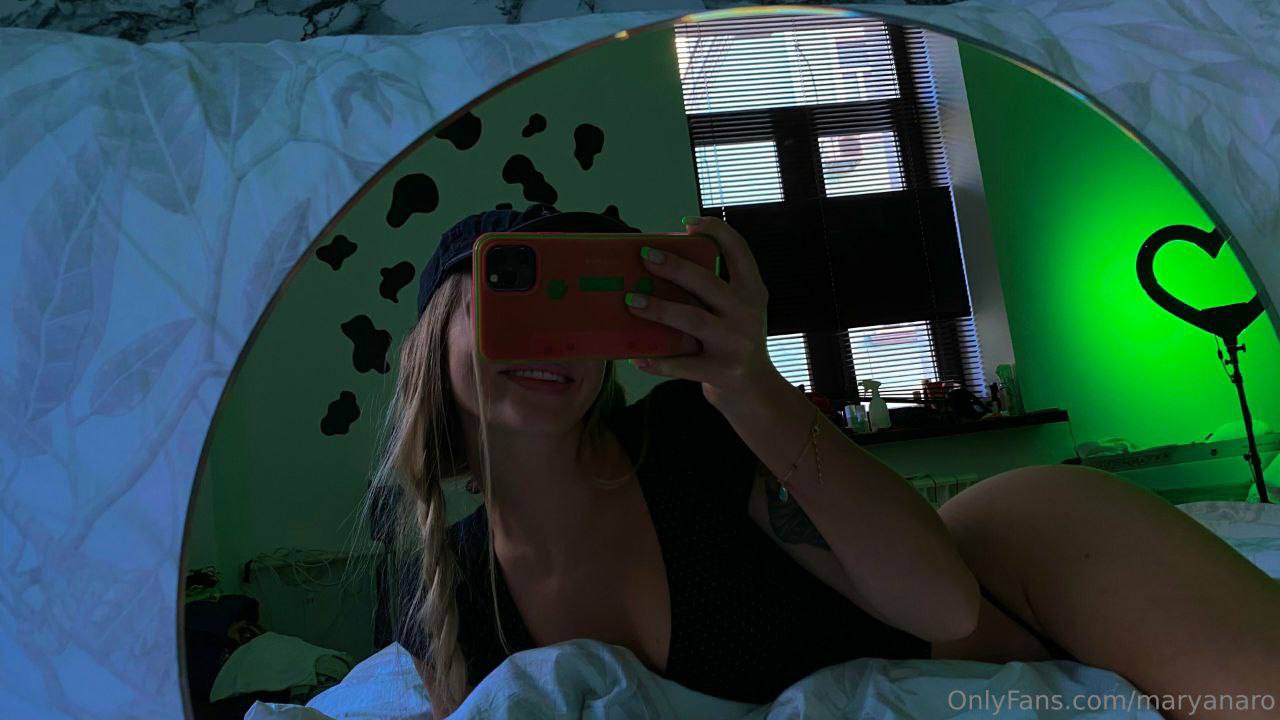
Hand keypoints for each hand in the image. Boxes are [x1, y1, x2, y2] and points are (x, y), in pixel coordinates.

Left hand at [624, 216, 782, 407]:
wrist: (756, 389)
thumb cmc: (734, 340)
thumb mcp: (736, 309)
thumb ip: (711, 289)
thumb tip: (659, 265)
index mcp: (752, 291)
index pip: (739, 250)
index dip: (715, 231)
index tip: (687, 223)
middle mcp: (747, 314)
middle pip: (707, 283)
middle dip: (674, 267)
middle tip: (644, 256)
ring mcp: (735, 344)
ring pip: (692, 320)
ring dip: (659, 309)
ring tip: (631, 301)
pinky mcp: (721, 372)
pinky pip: (682, 364)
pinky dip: (657, 361)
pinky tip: (636, 356)